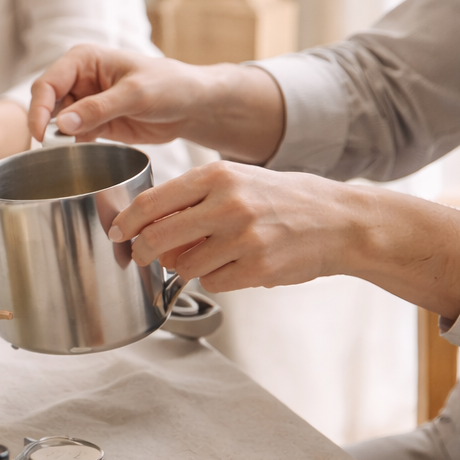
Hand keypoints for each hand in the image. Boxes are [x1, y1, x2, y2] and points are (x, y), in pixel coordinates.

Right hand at [27, 45, 211, 145]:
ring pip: (57, 123)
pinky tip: (81, 156)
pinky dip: (73, 148)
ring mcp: (85, 103)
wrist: (192, 106)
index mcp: (83, 60)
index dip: (39, 109)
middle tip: (51, 150)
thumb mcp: (135, 94)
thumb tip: (62, 123)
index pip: (48, 84)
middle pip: (47, 104)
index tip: (40, 135)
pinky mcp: (93, 123)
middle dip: (46, 126)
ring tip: (68, 155)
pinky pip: (73, 137)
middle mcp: (79, 80)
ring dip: (59, 140)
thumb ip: (98, 108)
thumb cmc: (170, 85)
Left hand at [109, 161, 355, 291]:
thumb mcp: (238, 181)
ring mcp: (244, 238)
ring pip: (186, 266)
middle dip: (143, 252)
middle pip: (159, 237)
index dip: (127, 222)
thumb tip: (148, 225)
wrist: (341, 221)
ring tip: (209, 256)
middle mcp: (228, 204)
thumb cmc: (284, 199)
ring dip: (187, 267)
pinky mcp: (258, 267)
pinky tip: (235, 266)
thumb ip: (194, 198)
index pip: (152, 201)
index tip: (118, 232)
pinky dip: (216, 279)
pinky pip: (213, 283)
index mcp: (217, 176)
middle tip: (141, 257)